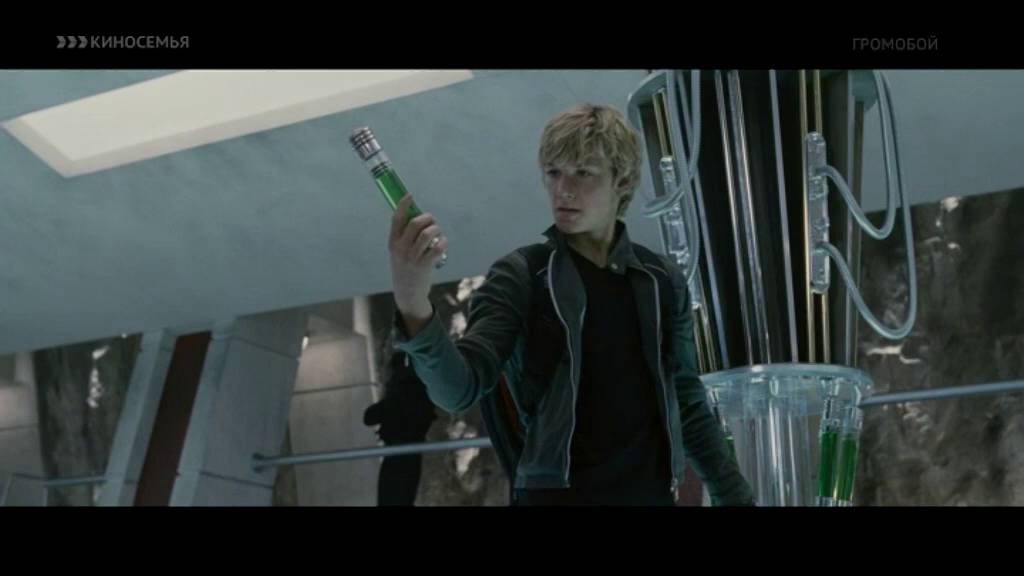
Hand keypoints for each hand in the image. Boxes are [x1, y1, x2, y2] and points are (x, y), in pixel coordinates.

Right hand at [389, 194, 447, 323]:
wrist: (407, 292)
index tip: (410, 195)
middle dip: (428, 218)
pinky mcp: (424, 265)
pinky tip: (442, 243)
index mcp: (392, 242)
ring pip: (427, 234)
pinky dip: (443, 241)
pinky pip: (437, 247)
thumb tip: (419, 217)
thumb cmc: (406, 267)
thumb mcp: (399, 251)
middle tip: (432, 221)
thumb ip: (405, 236)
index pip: (396, 219)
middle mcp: (401, 248)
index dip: (403, 205)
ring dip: (436, 229)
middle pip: (415, 223)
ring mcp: (412, 257)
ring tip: (438, 233)